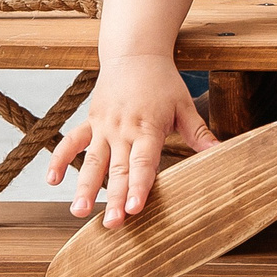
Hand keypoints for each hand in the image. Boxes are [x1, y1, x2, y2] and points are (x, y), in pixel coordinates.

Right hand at [48, 55, 220, 224]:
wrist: (134, 52)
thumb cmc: (163, 81)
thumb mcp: (184, 105)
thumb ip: (199, 133)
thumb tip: (223, 152)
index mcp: (147, 127)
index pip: (143, 162)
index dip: (139, 186)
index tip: (135, 208)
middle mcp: (122, 129)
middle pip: (117, 169)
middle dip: (114, 198)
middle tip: (112, 224)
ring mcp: (103, 127)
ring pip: (92, 161)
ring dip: (84, 187)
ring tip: (78, 211)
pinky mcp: (90, 122)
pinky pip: (71, 142)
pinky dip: (60, 160)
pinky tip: (53, 180)